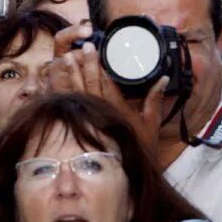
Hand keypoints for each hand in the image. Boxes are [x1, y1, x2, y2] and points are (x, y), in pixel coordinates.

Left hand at [50, 25, 168, 153]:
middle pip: (91, 84)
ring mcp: (91, 121)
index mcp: (119, 110)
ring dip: (72, 75)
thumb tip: (163, 78)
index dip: (99, 65)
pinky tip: (57, 81)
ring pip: (78, 93)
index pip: (106, 83)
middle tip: (81, 47)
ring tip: (67, 58)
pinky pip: (71, 108)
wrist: (126, 174)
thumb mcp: (151, 123)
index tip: (93, 49)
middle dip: (86, 64)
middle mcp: (103, 113)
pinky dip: (63, 93)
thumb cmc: (140, 147)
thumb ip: (155, 100)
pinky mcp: (83, 128)